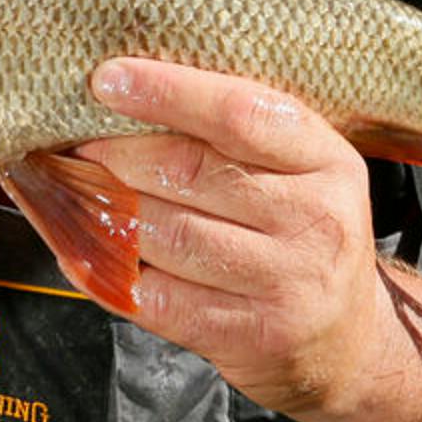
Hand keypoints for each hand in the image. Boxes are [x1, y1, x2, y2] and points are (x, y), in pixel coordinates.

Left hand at [75, 58, 388, 416]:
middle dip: (118, 155)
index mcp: (326, 159)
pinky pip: (158, 299)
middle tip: (77, 146)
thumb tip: (130, 90)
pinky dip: (106, 272)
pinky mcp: (251, 335)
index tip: (107, 79)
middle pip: (190, 172)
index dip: (167, 93)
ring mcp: (286, 283)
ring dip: (106, 211)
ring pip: (167, 235)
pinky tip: (80, 251)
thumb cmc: (302, 233)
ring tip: (75, 193)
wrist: (347, 342)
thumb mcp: (301, 170)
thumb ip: (237, 133)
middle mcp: (315, 219)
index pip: (239, 113)